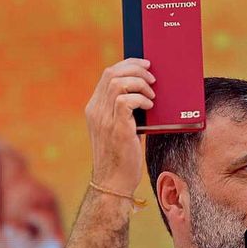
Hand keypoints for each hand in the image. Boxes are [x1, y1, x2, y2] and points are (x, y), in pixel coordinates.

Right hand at [85, 58, 154, 194]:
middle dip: (136, 69)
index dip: (127, 65)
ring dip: (140, 83)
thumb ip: (124, 110)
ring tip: (152, 94)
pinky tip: (150, 107)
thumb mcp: (118, 127)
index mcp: (94, 109)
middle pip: (111, 73)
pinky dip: (141, 99)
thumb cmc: (121, 155)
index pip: (107, 74)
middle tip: (152, 77)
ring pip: (118, 83)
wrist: (114, 182)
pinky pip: (125, 100)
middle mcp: (95, 111)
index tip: (144, 65)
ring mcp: (103, 120)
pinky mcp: (116, 129)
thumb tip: (146, 89)